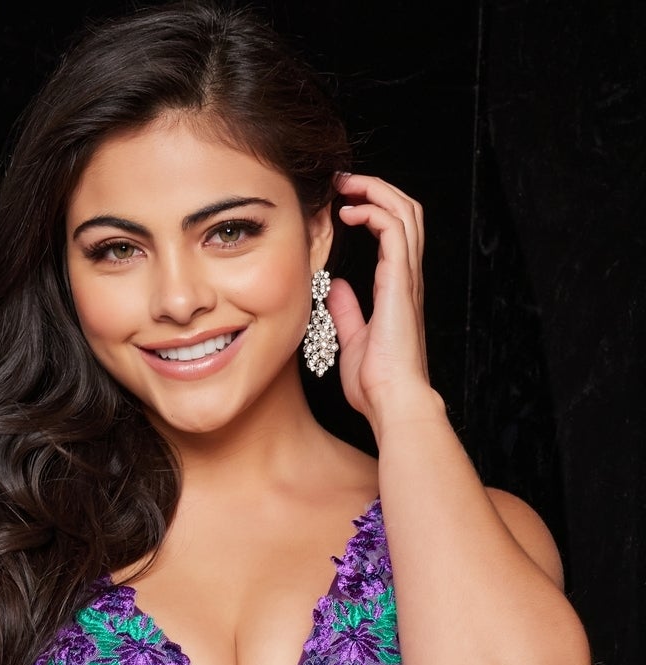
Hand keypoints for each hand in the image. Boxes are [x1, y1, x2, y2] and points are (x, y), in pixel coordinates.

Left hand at [327, 170, 438, 433]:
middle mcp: (407, 278)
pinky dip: (374, 210)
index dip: (373, 208)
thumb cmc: (377, 384)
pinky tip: (349, 213)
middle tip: (343, 182)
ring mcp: (407, 278)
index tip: (343, 203)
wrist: (393, 402)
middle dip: (376, 188)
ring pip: (405, 211)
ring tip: (346, 185)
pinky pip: (394, 229)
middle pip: (407, 211)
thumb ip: (348, 312)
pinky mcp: (401, 282)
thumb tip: (337, 289)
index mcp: (398, 289)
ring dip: (375, 190)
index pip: (395, 232)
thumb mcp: (353, 341)